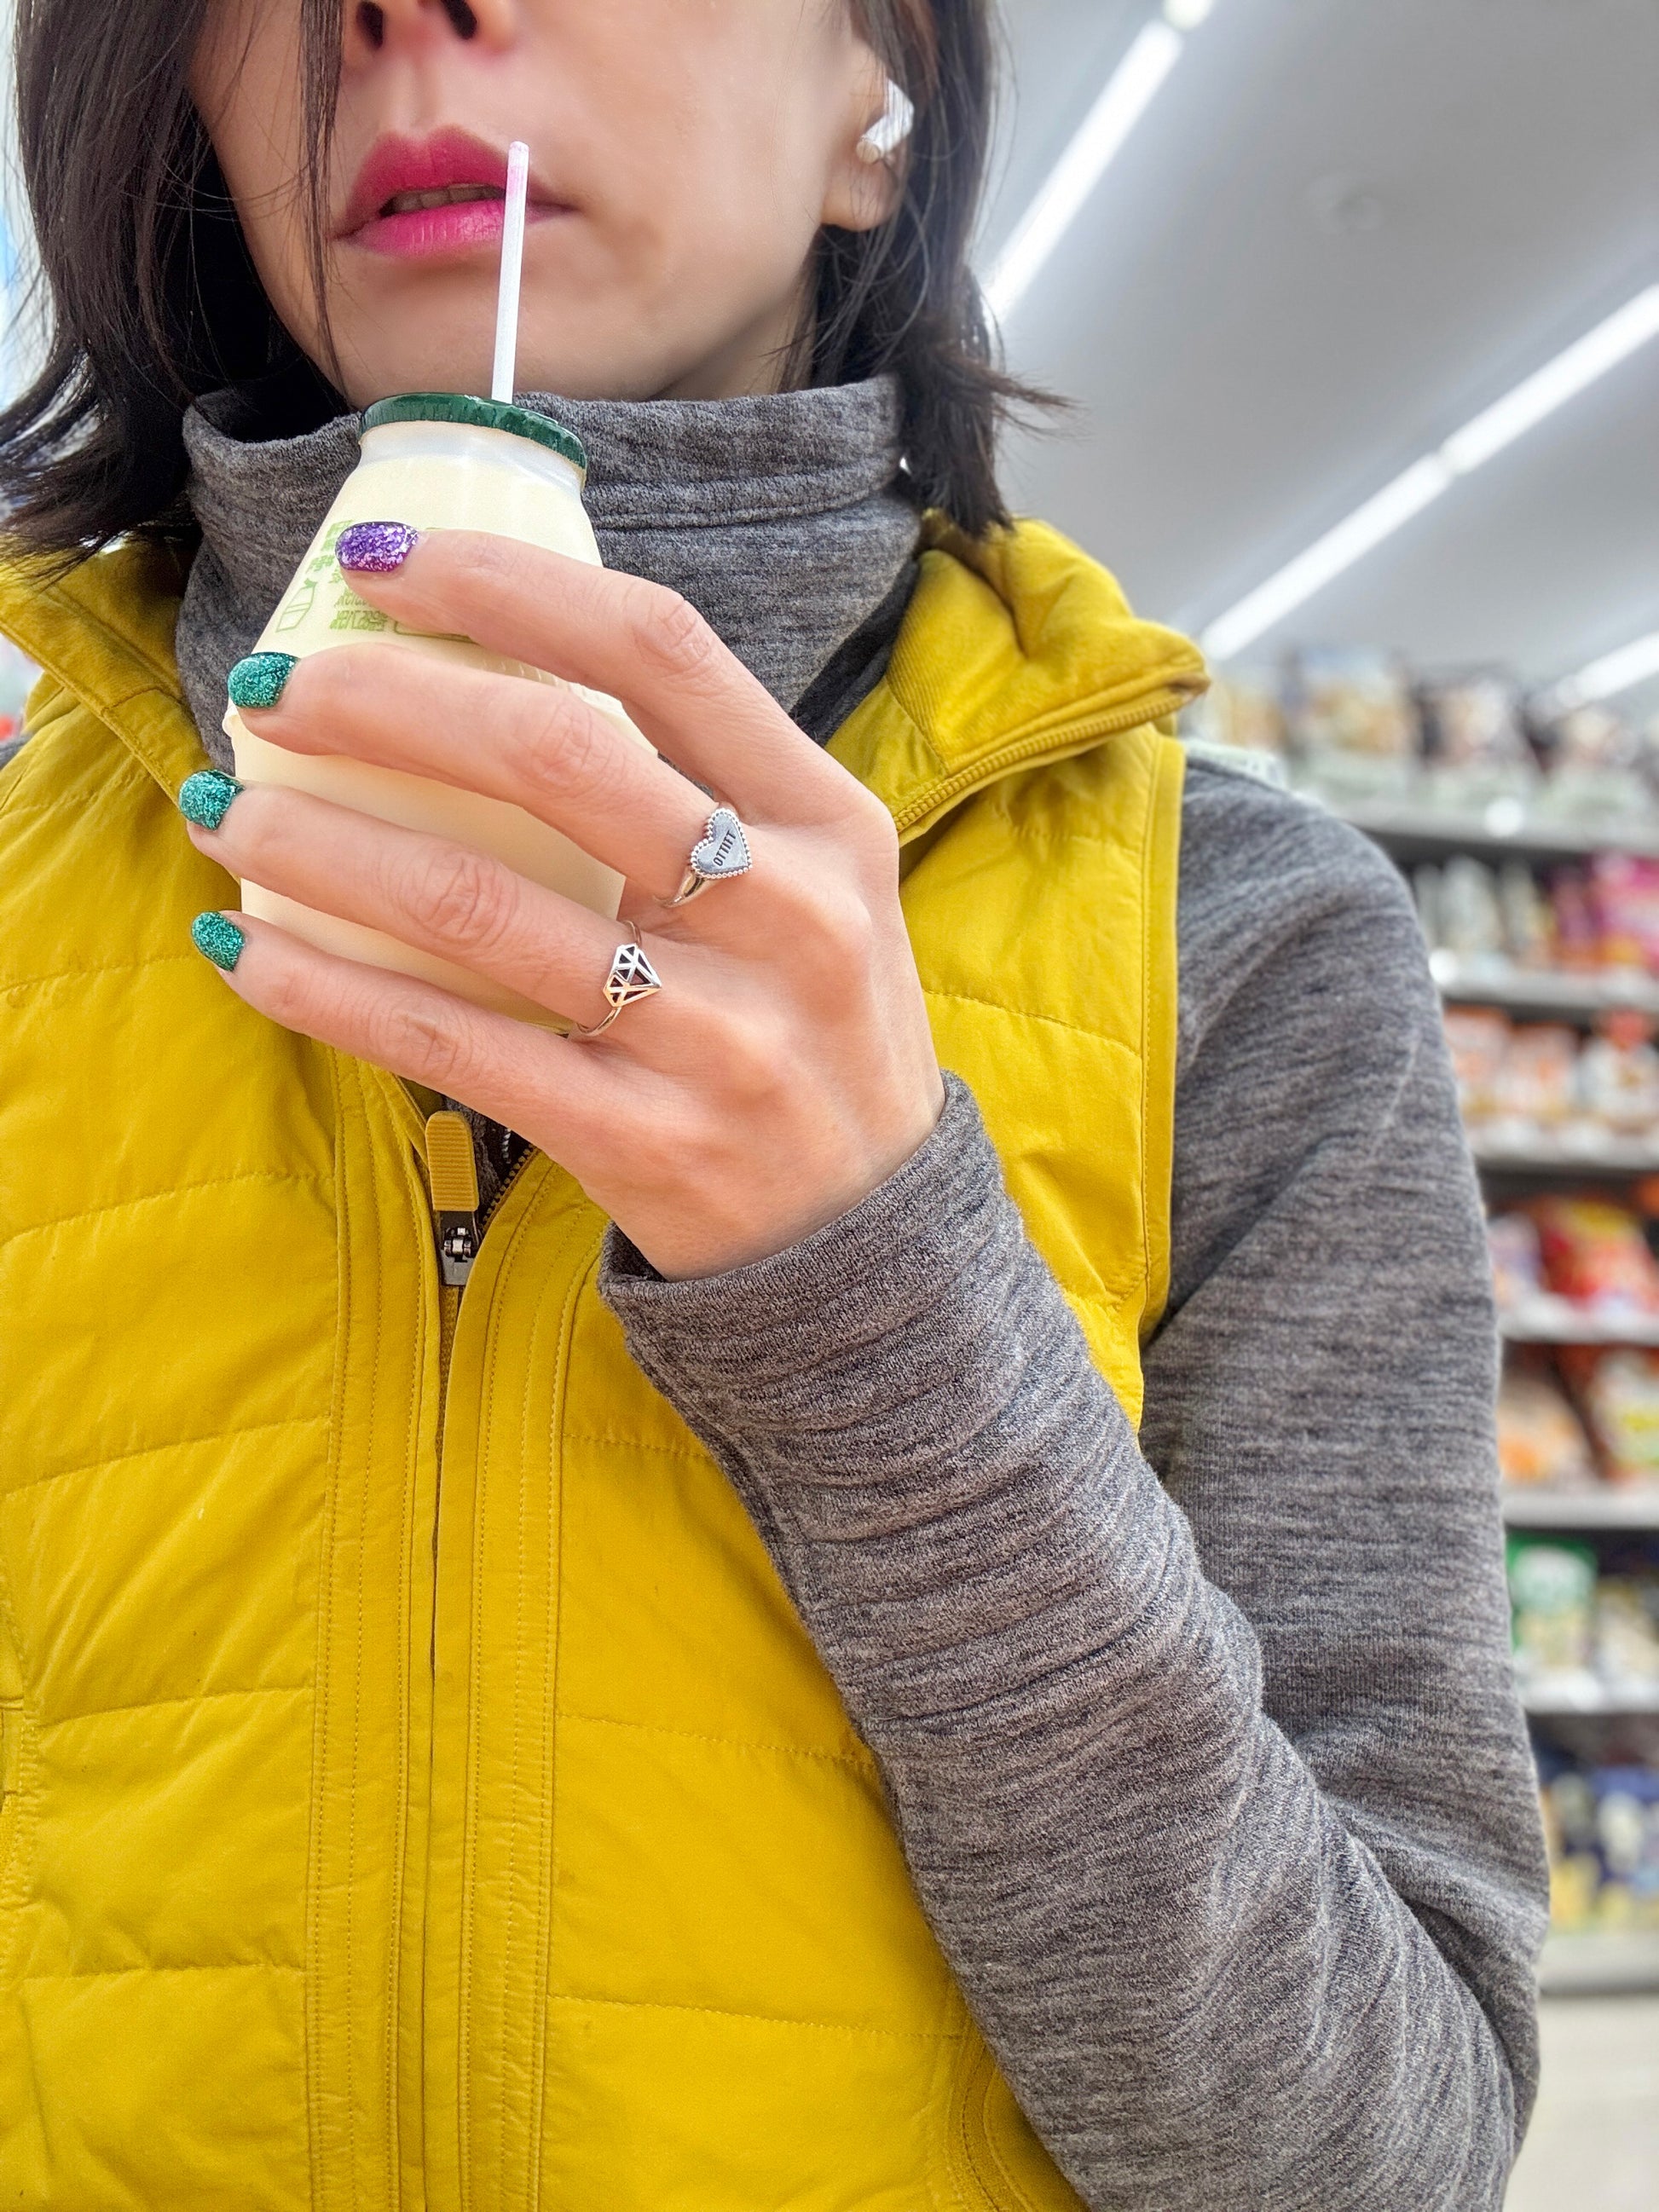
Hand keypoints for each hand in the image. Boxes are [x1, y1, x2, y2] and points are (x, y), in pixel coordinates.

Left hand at [185, 530, 944, 1279]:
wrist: (866, 1241)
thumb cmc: (809, 1031)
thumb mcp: (815, 889)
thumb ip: (701, 789)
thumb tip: (490, 678)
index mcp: (824, 821)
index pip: (657, 649)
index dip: (506, 587)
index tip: (382, 565)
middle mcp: (782, 915)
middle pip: (551, 756)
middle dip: (380, 702)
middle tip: (269, 691)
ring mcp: (713, 1036)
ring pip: (475, 904)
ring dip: (318, 845)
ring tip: (224, 813)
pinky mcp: (639, 1140)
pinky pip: (451, 1047)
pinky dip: (328, 992)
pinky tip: (244, 953)